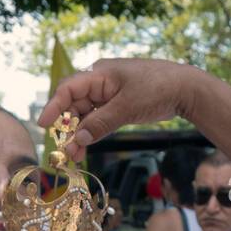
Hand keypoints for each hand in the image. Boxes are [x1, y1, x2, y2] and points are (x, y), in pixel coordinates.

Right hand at [37, 59, 202, 160]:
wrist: (185, 89)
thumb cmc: (157, 89)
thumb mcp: (127, 107)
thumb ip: (101, 123)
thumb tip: (77, 139)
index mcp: (99, 74)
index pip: (68, 88)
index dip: (54, 107)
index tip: (44, 125)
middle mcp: (100, 82)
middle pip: (74, 104)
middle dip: (67, 127)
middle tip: (64, 150)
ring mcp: (109, 94)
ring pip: (85, 115)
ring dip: (78, 134)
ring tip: (74, 156)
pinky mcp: (117, 105)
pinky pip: (98, 119)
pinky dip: (91, 133)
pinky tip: (85, 147)